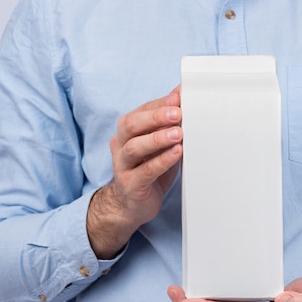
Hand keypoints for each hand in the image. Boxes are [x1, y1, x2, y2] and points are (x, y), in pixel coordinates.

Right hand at [87, 87, 182, 258]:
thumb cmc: (148, 169)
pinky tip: (176, 153)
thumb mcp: (159, 144)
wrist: (130, 205)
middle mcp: (120, 145)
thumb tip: (181, 96)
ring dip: (158, 138)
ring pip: (134, 147)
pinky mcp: (131, 185)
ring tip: (178, 134)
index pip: (140, 111)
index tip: (178, 97)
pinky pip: (145, 171)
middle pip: (131, 125)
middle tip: (177, 113)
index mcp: (126, 132)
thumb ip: (167, 123)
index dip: (159, 104)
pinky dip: (162, 161)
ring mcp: (123, 166)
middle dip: (156, 117)